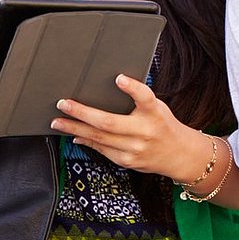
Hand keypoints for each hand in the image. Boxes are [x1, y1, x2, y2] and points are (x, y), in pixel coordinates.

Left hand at [52, 75, 211, 183]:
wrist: (179, 155)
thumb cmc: (164, 127)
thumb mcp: (157, 109)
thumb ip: (138, 101)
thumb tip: (109, 90)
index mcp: (155, 114)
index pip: (145, 98)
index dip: (132, 88)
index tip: (119, 78)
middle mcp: (144, 131)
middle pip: (108, 122)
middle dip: (82, 113)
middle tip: (64, 104)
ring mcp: (134, 148)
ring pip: (98, 138)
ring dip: (75, 128)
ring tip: (58, 122)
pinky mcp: (126, 161)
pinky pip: (101, 149)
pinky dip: (86, 140)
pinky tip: (75, 134)